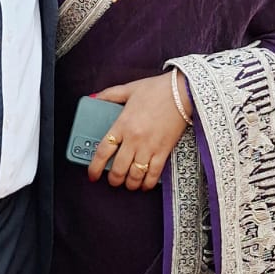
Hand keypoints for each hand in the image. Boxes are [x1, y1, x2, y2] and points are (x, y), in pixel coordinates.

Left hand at [87, 74, 190, 191]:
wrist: (182, 92)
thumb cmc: (157, 89)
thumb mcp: (129, 89)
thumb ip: (110, 95)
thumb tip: (94, 98)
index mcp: (123, 124)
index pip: (103, 151)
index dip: (95, 167)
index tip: (92, 174)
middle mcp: (134, 139)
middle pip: (118, 168)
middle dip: (113, 179)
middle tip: (112, 180)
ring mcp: (149, 147)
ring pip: (135, 175)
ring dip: (129, 184)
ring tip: (127, 184)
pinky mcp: (164, 151)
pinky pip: (153, 174)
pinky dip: (147, 183)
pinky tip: (144, 184)